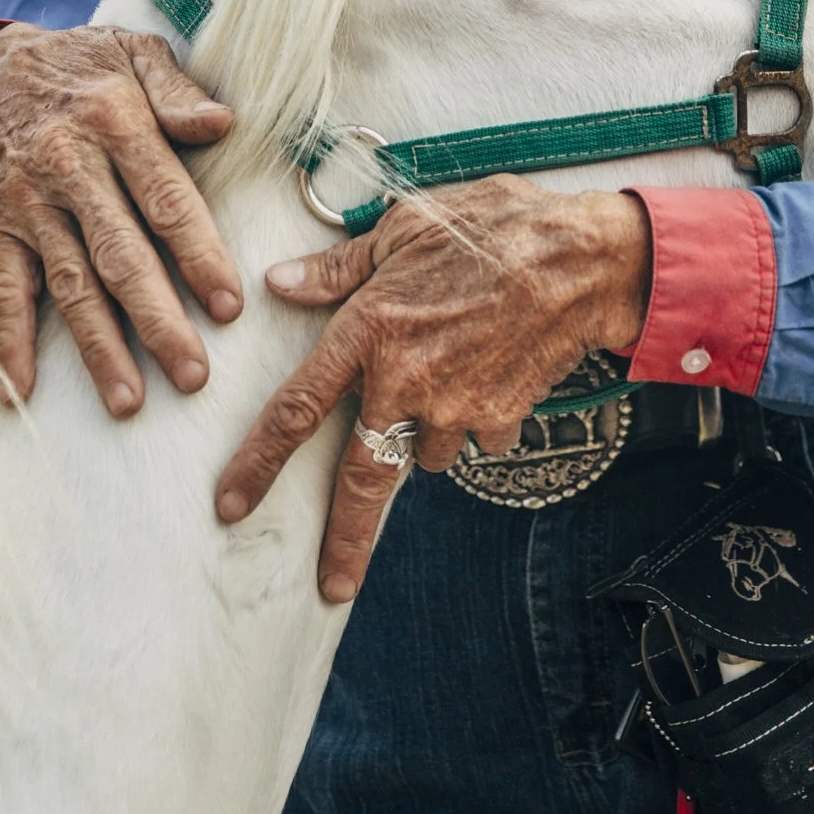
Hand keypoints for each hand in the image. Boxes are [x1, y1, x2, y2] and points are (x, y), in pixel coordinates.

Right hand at [0, 22, 239, 415]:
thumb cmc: (87, 65)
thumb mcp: (136, 54)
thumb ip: (179, 92)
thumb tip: (224, 122)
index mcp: (115, 124)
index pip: (165, 198)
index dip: (198, 253)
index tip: (230, 304)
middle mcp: (69, 168)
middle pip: (119, 254)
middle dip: (157, 319)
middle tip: (192, 374)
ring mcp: (29, 203)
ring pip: (68, 285)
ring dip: (97, 347)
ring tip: (128, 402)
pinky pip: (3, 290)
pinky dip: (10, 343)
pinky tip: (22, 392)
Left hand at [215, 176, 650, 600]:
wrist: (582, 259)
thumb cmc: (492, 227)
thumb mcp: (404, 228)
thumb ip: (339, 269)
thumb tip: (281, 283)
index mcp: (369, 332)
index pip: (297, 409)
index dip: (259, 461)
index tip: (231, 504)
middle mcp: (406, 383)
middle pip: (362, 479)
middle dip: (344, 539)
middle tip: (332, 585)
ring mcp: (457, 409)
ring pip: (426, 448)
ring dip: (425, 431)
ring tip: (449, 371)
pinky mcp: (501, 418)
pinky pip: (476, 435)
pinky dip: (475, 416)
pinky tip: (489, 368)